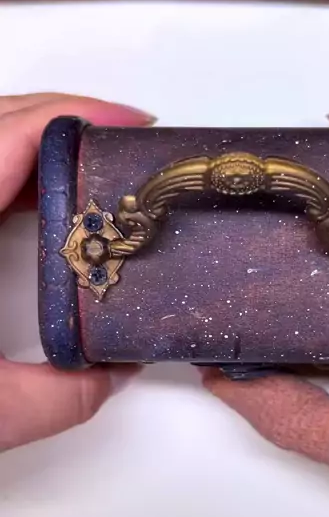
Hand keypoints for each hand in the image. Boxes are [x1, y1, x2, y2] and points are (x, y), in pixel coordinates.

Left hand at [0, 92, 153, 450]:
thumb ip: (57, 398)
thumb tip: (111, 374)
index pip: (9, 134)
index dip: (76, 117)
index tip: (129, 125)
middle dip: (66, 121)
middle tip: (123, 142)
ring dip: (37, 142)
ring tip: (91, 165)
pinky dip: (9, 169)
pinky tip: (36, 197)